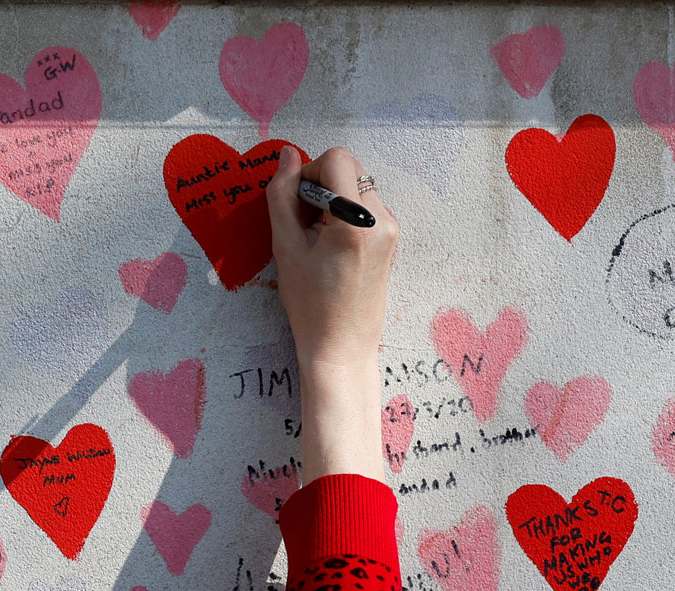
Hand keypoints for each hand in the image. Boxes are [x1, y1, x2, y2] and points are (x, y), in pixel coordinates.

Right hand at [267, 145, 398, 482]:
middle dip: (322, 187)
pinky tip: (331, 248)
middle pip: (349, 169)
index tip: (297, 203)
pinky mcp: (392, 239)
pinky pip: (366, 207)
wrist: (341, 349)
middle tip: (303, 225)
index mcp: (356, 220)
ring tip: (316, 240)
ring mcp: (391, 229)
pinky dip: (345, 216)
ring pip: (357, 187)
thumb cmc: (309, 305)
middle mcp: (382, 219)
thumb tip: (287, 157)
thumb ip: (282, 197)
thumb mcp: (286, 248)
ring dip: (332, 202)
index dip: (309, 173)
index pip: (337, 159)